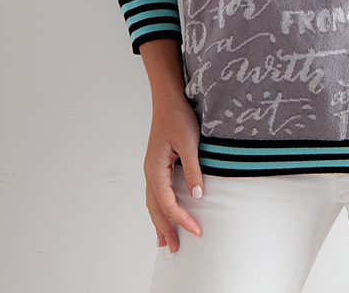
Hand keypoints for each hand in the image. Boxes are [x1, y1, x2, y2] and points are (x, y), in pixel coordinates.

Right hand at [144, 93, 203, 251]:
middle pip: (156, 209)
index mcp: (155, 170)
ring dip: (159, 222)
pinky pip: (155, 193)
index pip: (168, 204)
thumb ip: (192, 169)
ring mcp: (152, 169)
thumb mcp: (189, 142)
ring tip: (165, 241)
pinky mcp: (158, 164)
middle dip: (166, 229)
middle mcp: (150, 172)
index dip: (182, 219)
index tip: (197, 231)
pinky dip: (159, 208)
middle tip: (175, 249)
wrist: (168, 98)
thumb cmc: (177, 116)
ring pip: (153, 203)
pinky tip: (164, 213)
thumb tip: (197, 196)